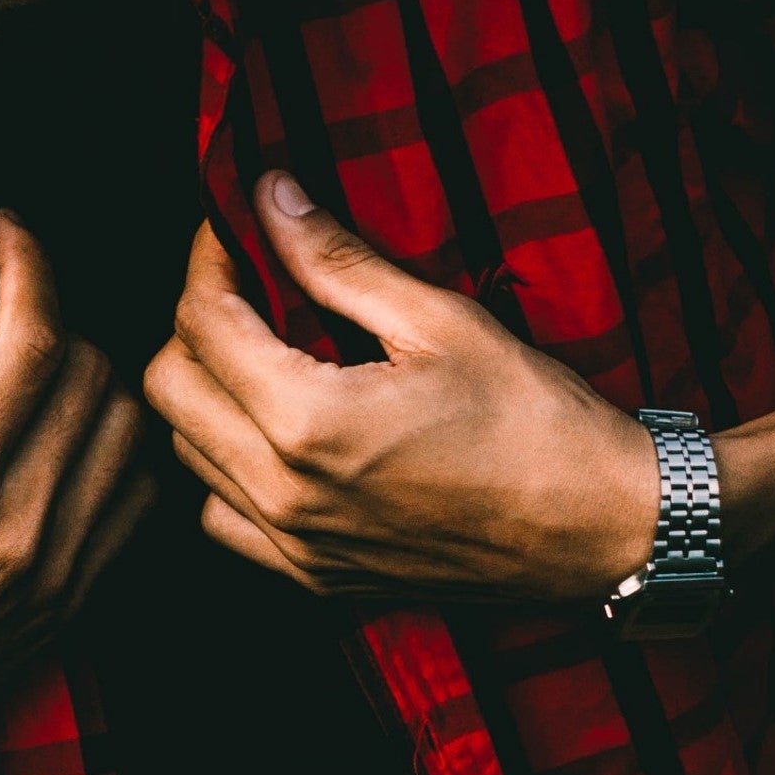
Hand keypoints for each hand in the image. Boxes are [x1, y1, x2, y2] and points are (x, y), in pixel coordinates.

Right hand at [0, 214, 154, 774]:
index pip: (34, 341)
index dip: (30, 263)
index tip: (5, 228)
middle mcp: (26, 531)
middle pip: (94, 376)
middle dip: (60, 312)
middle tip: (13, 291)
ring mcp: (63, 573)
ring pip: (131, 434)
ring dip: (100, 375)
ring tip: (45, 356)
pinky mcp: (77, 605)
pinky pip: (139, 503)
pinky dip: (123, 449)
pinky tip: (76, 432)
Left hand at [142, 173, 659, 600]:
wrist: (602, 528)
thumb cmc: (538, 420)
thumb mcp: (439, 321)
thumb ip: (336, 260)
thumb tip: (268, 195)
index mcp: (310, 424)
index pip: (203, 323)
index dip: (209, 258)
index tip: (235, 225)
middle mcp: (284, 496)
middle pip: (171, 389)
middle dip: (195, 322)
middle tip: (247, 284)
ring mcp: (295, 548)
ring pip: (187, 455)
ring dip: (206, 395)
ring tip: (262, 353)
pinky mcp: (315, 579)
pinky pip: (222, 519)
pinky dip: (227, 469)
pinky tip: (276, 433)